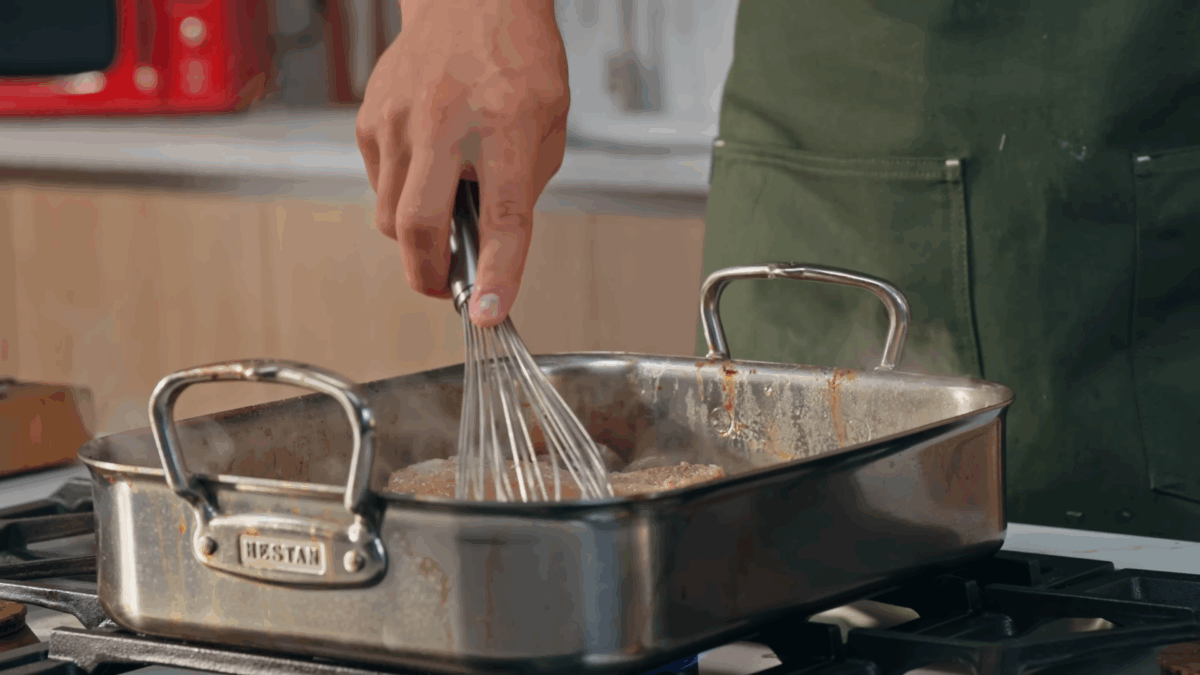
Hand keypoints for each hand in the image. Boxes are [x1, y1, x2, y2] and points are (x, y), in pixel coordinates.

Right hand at [356, 0, 569, 326]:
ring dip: (418, 237)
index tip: (490, 313)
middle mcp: (443, 124)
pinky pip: (379, 186)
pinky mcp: (370, 122)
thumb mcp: (549, 123)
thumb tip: (496, 243)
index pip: (502, 218)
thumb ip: (525, 186)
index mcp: (503, 126)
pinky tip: (427, 172)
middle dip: (430, 276)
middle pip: (418, 226)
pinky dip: (402, 197)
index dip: (498, 274)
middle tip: (450, 288)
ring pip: (391, 216)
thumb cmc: (515, 57)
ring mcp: (398, 122)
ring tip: (445, 218)